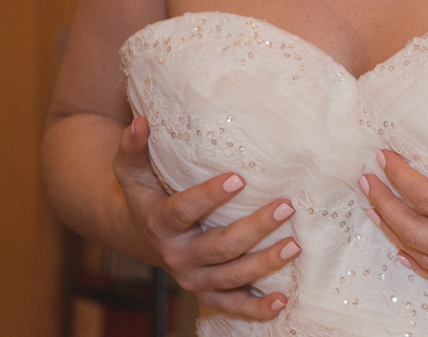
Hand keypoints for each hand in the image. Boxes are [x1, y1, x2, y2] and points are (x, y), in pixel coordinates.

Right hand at [114, 116, 301, 319]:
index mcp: (160, 223)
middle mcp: (177, 255)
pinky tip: (282, 300)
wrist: (140, 235)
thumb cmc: (146, 193)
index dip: (208, 196)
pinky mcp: (207, 293)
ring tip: (295, 245)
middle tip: (285, 206)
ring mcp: (193, 278)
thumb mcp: (132, 172)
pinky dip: (256, 307)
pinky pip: (232, 305)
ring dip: (264, 264)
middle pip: (218, 247)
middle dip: (253, 228)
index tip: (238, 178)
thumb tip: (139, 120)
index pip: (183, 211)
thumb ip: (133, 148)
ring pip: (231, 277)